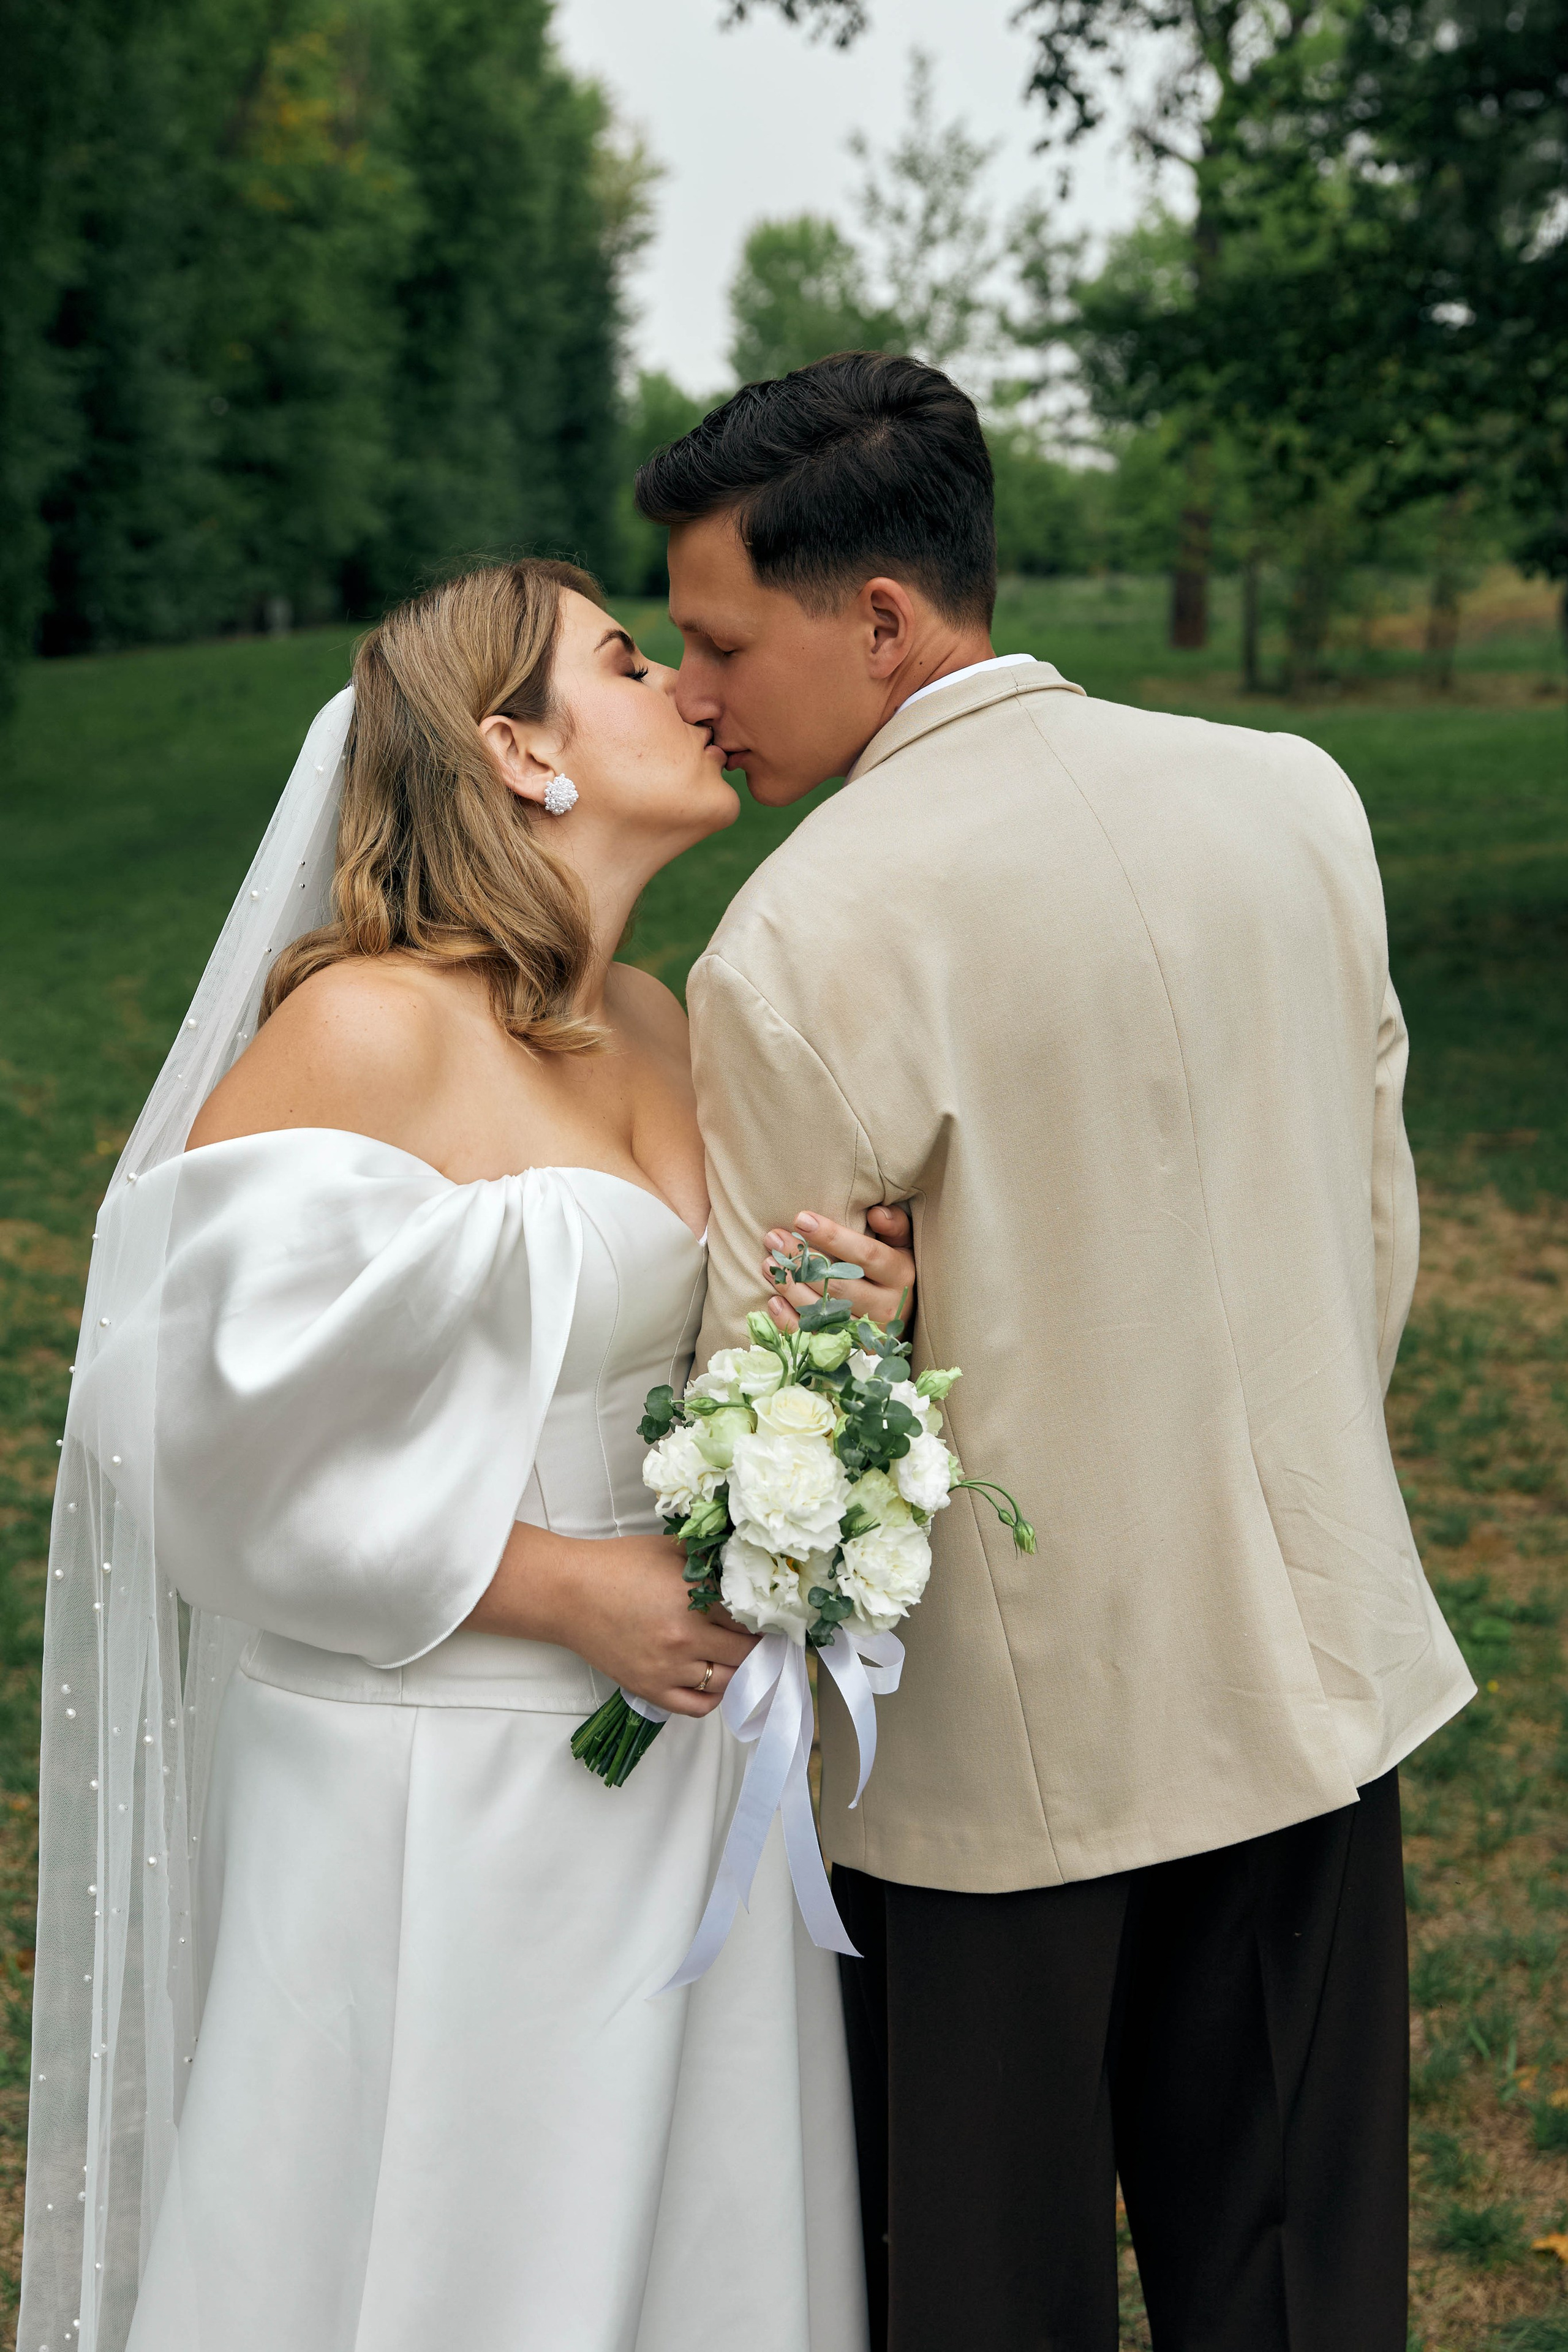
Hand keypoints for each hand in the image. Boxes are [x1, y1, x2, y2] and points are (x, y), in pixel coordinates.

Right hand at [466, 1525, 756, 1715]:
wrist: (568, 1593)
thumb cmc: (617, 1565)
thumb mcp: (672, 1549)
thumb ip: (711, 1561)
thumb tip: (748, 1566)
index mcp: (694, 1598)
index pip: (752, 1617)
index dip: (766, 1615)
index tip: (772, 1613)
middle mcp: (686, 1637)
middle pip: (747, 1652)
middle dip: (760, 1643)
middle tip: (763, 1635)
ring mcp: (668, 1668)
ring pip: (729, 1680)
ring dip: (741, 1668)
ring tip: (740, 1654)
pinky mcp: (651, 1688)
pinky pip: (699, 1706)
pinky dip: (715, 1696)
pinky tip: (716, 1678)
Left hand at [762, 1205, 914, 1336]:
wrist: (904, 1322)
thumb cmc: (894, 1273)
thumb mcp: (903, 1246)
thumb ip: (895, 1226)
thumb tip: (877, 1213)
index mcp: (899, 1276)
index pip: (864, 1254)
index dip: (832, 1236)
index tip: (800, 1219)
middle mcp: (885, 1307)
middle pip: (837, 1284)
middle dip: (802, 1260)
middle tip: (774, 1239)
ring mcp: (865, 1332)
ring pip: (823, 1311)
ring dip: (790, 1287)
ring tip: (768, 1263)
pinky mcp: (848, 1349)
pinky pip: (813, 1337)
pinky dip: (790, 1321)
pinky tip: (774, 1300)